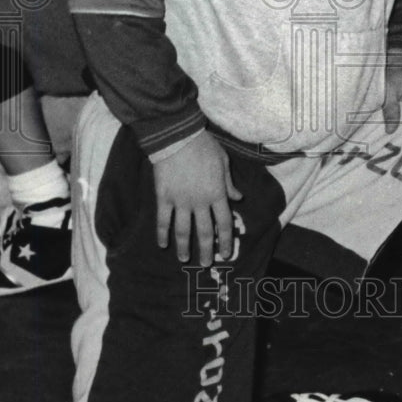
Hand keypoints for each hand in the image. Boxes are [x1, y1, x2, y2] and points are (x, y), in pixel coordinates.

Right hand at [152, 130, 242, 265]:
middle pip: (205, 232)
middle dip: (206, 251)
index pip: (225, 223)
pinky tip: (163, 244)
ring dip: (184, 247)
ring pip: (183, 230)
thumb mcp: (223, 162)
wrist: (177, 137)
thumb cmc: (203, 146)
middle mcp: (200, 202)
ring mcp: (181, 201)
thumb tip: (238, 197)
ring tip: (184, 259)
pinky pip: (163, 220)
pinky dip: (162, 233)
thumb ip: (229, 183)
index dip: (226, 241)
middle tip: (205, 265)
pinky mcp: (164, 197)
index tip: (226, 254)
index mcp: (217, 193)